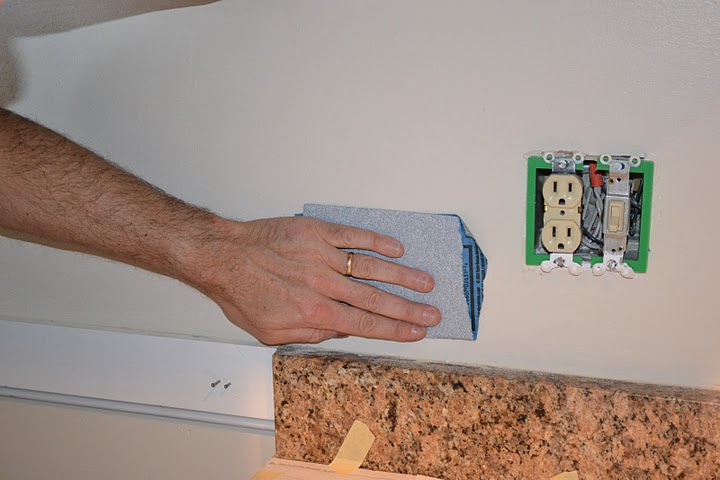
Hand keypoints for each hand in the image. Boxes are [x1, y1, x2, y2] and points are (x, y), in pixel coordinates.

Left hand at [188, 216, 439, 344]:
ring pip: (370, 268)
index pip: (365, 323)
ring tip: (426, 282)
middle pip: (376, 299)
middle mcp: (323, 285)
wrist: (222, 257)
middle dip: (408, 308)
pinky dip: (376, 242)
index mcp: (314, 312)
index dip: (394, 329)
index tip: (417, 331)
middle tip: (433, 312)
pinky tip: (396, 249)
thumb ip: (311, 334)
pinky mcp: (316, 232)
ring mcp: (322, 255)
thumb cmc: (243, 294)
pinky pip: (353, 236)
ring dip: (401, 276)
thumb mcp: (271, 332)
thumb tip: (342, 332)